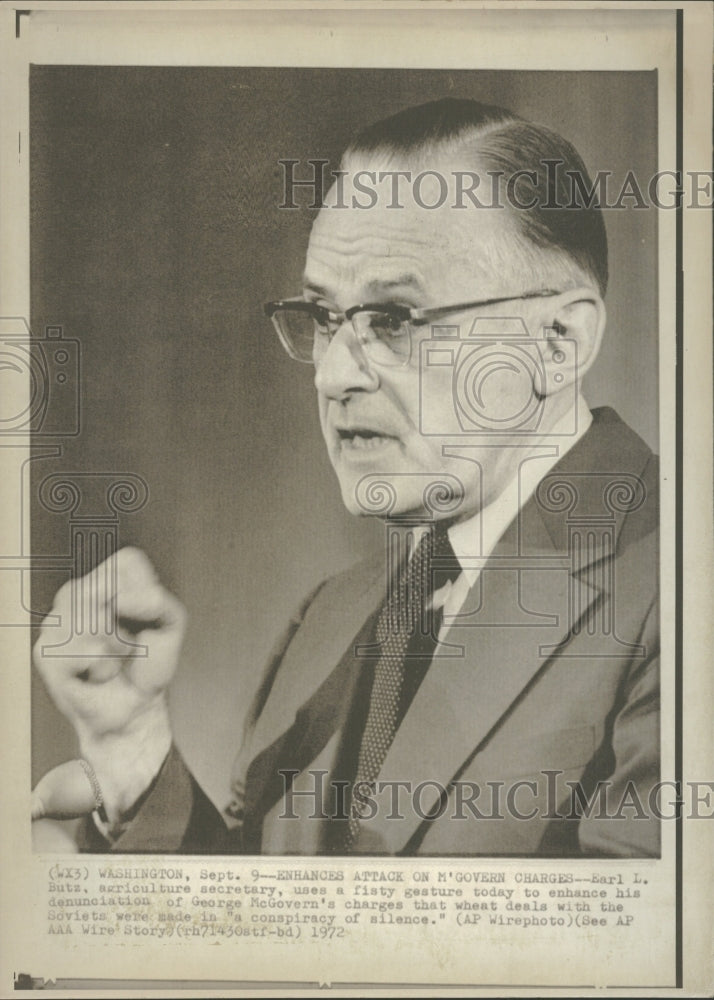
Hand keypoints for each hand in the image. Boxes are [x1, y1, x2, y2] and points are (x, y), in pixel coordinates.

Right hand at [33, 547, 185, 822]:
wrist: (132, 709)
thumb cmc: (147, 664)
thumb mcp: (170, 625)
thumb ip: (158, 602)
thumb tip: (120, 600)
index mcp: (104, 580)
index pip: (128, 561)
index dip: (146, 590)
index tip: (147, 615)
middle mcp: (74, 594)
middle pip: (110, 589)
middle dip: (130, 623)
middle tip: (127, 645)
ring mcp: (55, 621)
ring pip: (95, 620)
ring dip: (117, 649)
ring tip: (112, 659)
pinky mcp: (45, 652)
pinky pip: (88, 650)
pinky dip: (103, 667)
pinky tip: (96, 674)